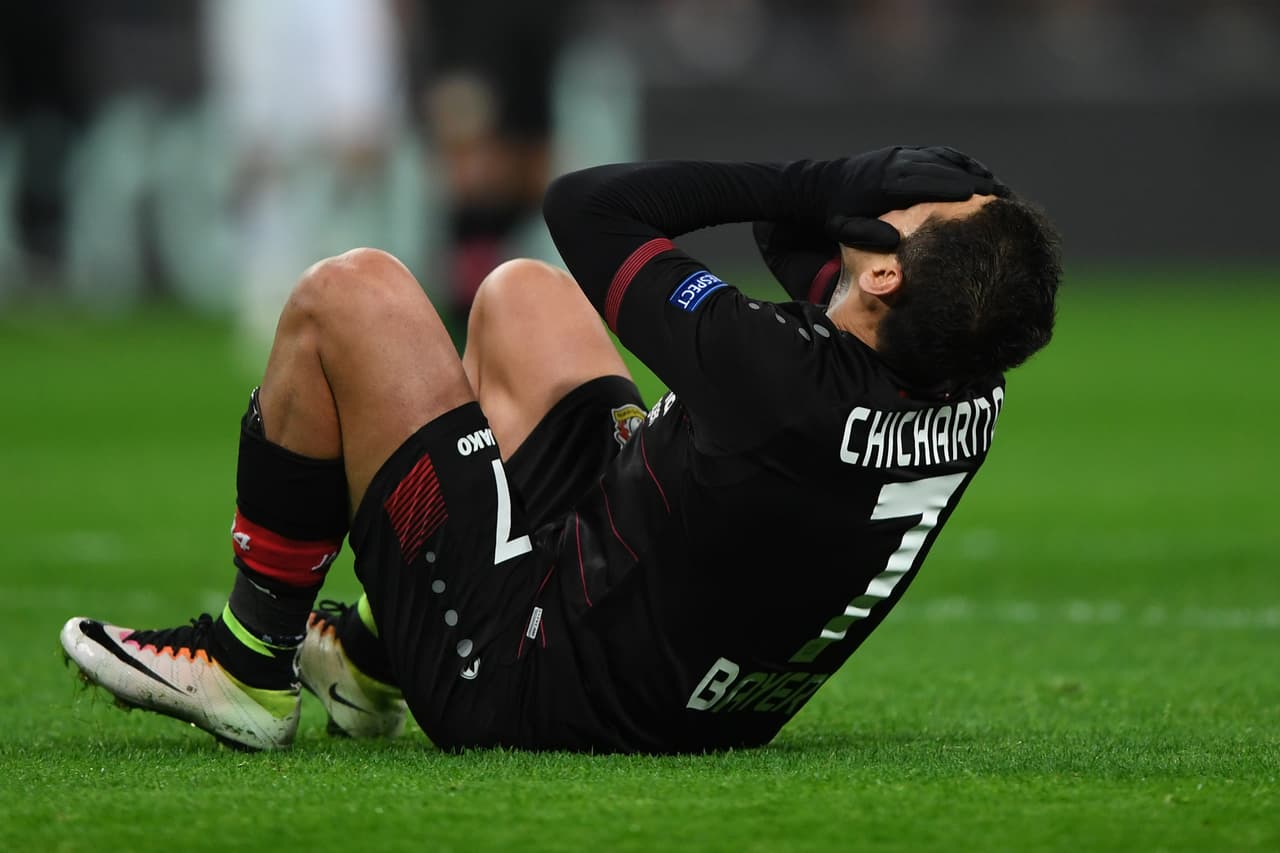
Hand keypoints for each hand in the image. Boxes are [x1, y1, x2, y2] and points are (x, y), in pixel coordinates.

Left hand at [821, 146, 1004, 250]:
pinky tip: (978, 171)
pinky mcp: (905, 153)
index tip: (977, 196)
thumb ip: (868, 233)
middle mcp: (897, 164)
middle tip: (1000, 195)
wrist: (822, 185)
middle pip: (940, 169)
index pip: (924, 183)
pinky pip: (937, 153)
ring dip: (971, 169)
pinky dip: (960, 161)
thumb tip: (897, 240)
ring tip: (997, 186)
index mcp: (884, 184)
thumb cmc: (835, 213)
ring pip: (943, 158)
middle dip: (971, 180)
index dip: (950, 187)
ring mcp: (902, 155)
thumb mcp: (843, 228)